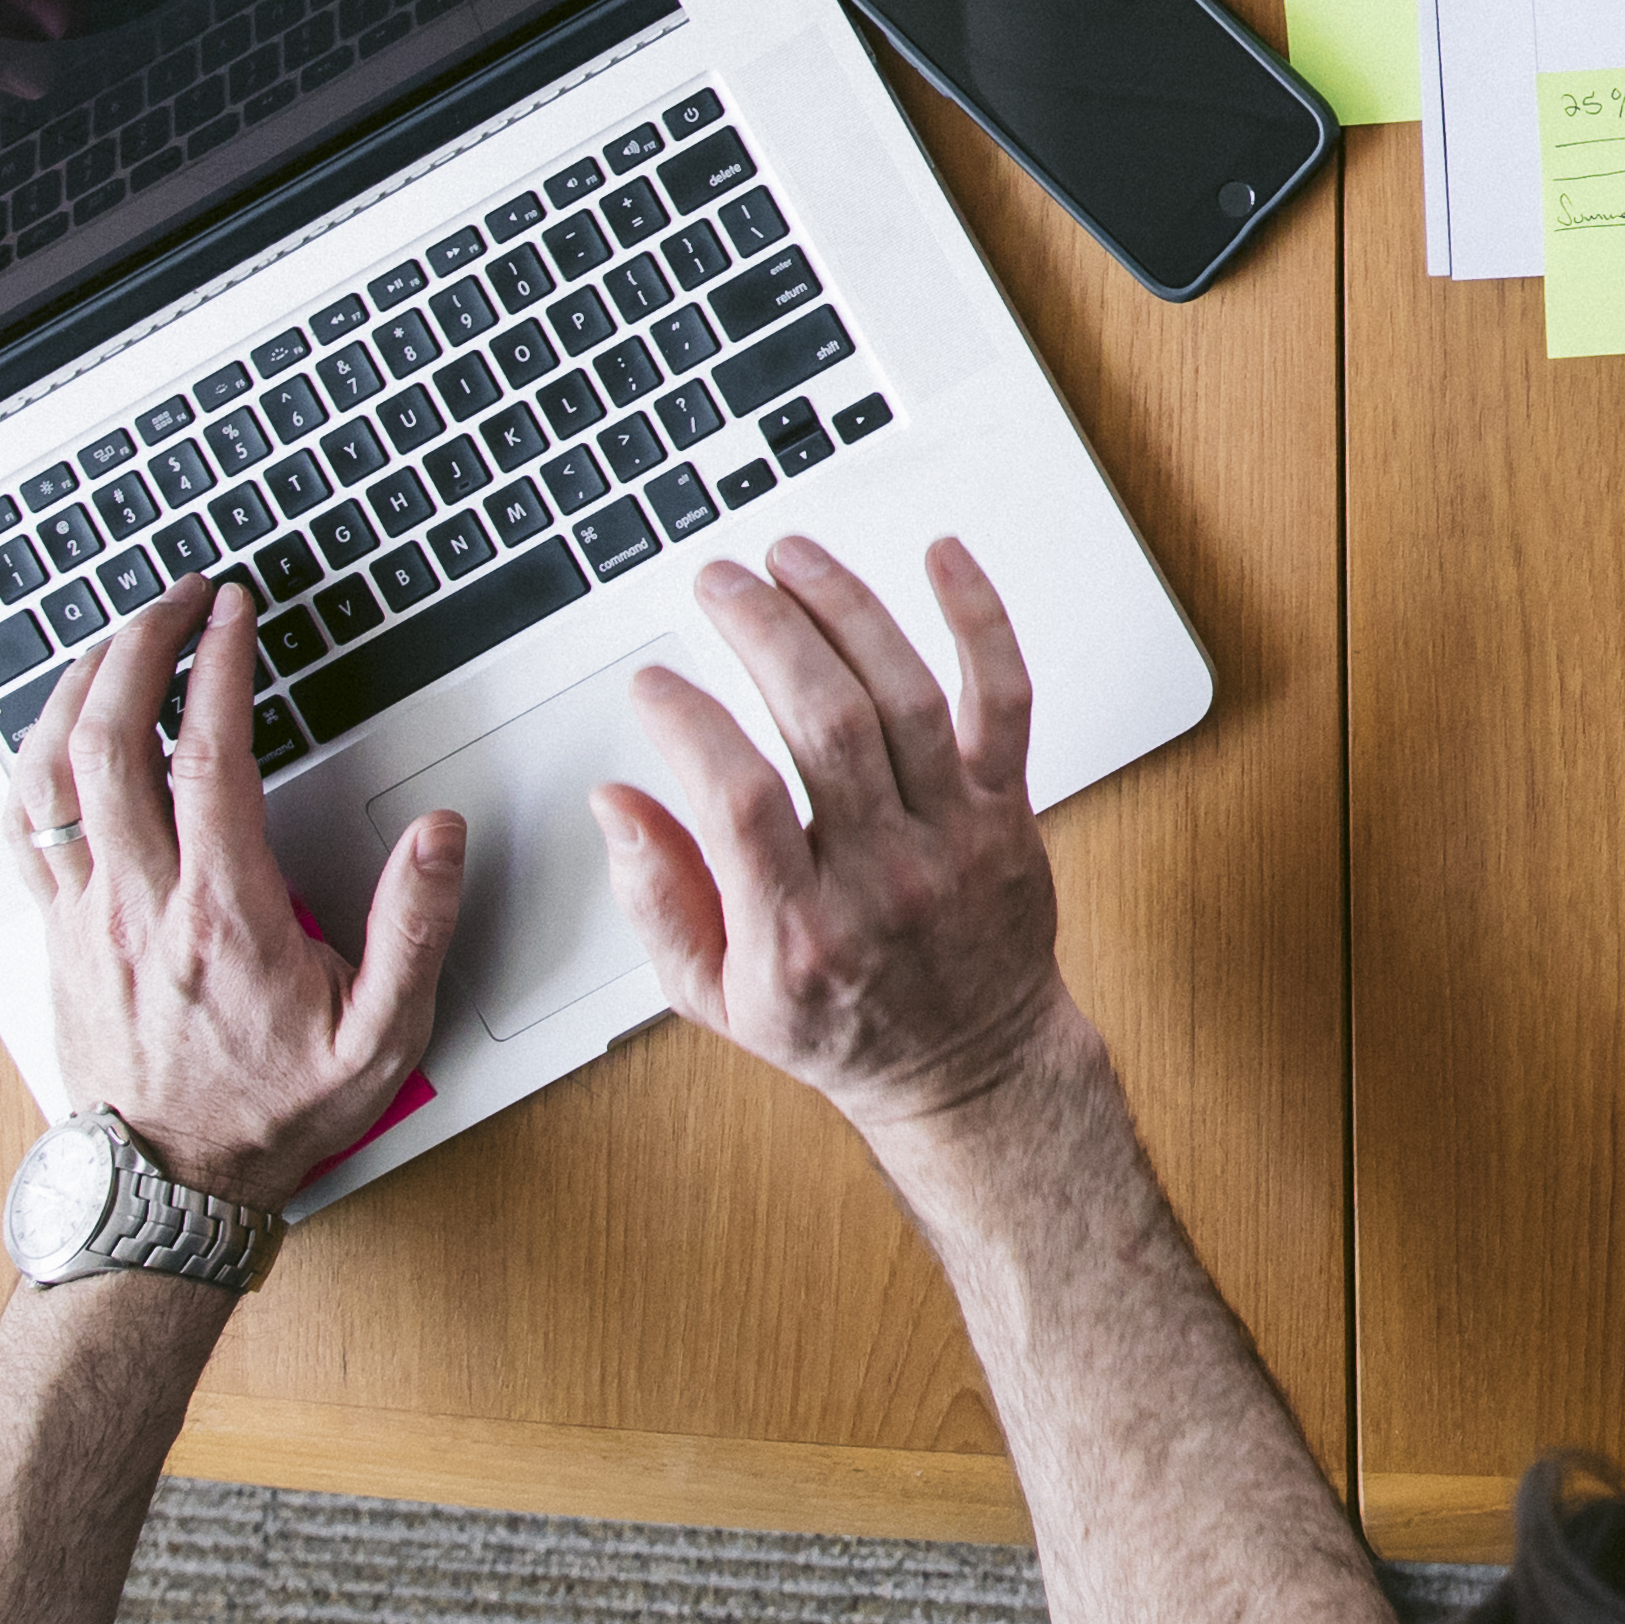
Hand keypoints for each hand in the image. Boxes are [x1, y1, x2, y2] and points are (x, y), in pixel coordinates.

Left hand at [10, 583, 462, 1213]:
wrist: (170, 1187)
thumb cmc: (272, 1113)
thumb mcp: (382, 1037)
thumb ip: (416, 929)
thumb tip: (438, 835)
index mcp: (223, 913)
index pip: (207, 754)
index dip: (218, 665)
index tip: (234, 612)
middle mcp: (139, 903)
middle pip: (110, 739)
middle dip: (139, 645)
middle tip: (177, 599)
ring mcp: (85, 915)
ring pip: (50, 773)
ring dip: (78, 689)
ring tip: (118, 641)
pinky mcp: (56, 934)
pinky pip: (23, 825)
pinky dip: (34, 758)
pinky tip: (59, 730)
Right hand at [595, 536, 1074, 1135]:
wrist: (970, 1067)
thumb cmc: (838, 1027)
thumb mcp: (714, 997)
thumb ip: (657, 898)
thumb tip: (617, 800)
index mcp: (799, 929)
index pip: (740, 799)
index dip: (690, 723)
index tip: (653, 679)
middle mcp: (885, 875)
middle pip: (827, 723)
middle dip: (764, 632)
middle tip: (718, 582)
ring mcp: (955, 835)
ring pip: (907, 697)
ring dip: (846, 609)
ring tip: (791, 557)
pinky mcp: (1007, 807)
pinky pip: (1005, 698)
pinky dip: (979, 620)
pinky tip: (941, 556)